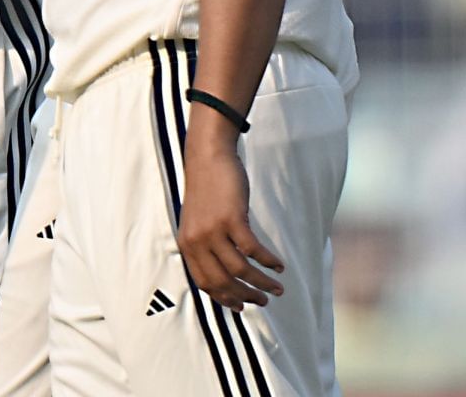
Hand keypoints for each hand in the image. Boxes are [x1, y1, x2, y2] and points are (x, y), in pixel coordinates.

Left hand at [178, 133, 283, 309]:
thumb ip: (206, 246)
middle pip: (223, 281)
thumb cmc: (207, 192)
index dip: (225, 298)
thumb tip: (226, 275)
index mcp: (186, 244)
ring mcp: (212, 230)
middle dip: (246, 296)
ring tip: (277, 288)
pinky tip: (279, 265)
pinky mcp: (231, 218)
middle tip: (264, 301)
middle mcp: (196, 241)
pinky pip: (253, 250)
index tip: (241, 307)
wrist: (207, 158)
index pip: (205, 283)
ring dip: (262, 282)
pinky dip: (269, 261)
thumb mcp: (197, 223)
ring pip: (241, 270)